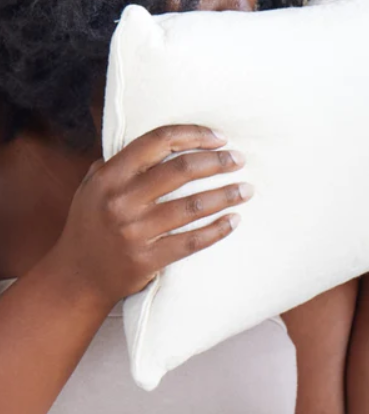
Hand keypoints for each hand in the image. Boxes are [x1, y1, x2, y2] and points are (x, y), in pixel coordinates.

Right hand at [47, 125, 250, 308]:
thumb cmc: (90, 225)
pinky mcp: (147, 259)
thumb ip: (118, 162)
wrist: (77, 279)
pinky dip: (217, 230)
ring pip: (192, 206)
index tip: (219, 138)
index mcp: (110, 176)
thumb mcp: (92, 187)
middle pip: (181, 170)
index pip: (158, 141)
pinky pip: (191, 241)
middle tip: (239, 160)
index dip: (193, 135)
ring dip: (226, 195)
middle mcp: (121, 201)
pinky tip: (234, 220)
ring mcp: (135, 232)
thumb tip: (159, 140)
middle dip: (217, 162)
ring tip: (246, 189)